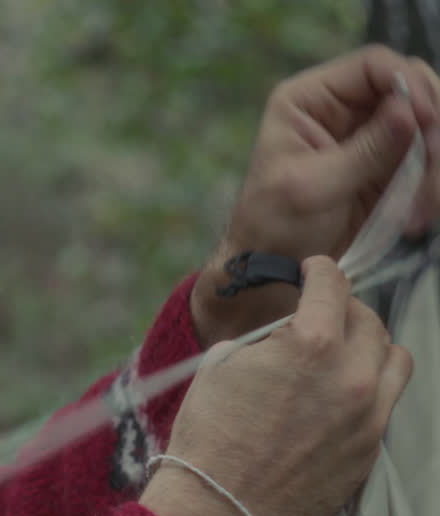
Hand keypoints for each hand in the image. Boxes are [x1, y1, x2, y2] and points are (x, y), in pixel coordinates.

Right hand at [143, 257, 412, 515]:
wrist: (218, 508)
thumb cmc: (209, 437)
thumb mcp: (222, 366)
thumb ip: (266, 340)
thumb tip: (282, 334)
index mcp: (310, 344)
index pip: (333, 285)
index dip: (319, 271)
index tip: (313, 271)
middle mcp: (351, 375)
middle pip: (369, 320)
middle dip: (342, 310)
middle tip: (320, 316)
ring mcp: (368, 416)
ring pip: (394, 358)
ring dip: (369, 347)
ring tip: (342, 355)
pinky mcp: (370, 450)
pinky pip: (385, 404)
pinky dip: (367, 390)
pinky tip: (335, 399)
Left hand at [193, 45, 439, 346]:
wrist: (273, 269)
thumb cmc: (276, 226)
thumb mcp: (314, 188)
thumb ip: (366, 150)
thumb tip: (409, 110)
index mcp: (308, 100)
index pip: (373, 65)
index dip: (409, 84)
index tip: (427, 122)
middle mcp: (340, 108)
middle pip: (412, 90)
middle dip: (431, 127)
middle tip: (432, 164)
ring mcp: (369, 135)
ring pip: (427, 126)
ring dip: (434, 163)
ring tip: (420, 209)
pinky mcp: (388, 164)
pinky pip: (427, 160)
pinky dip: (431, 184)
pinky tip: (416, 217)